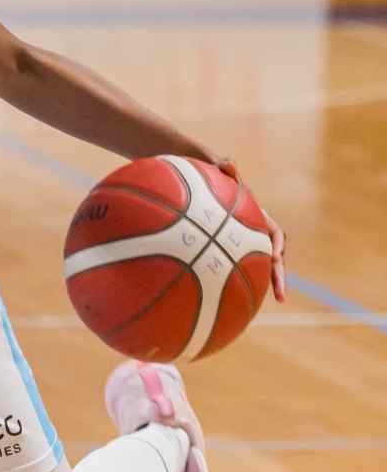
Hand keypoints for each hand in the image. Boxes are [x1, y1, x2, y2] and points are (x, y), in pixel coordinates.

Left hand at [218, 158, 286, 301]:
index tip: (275, 255)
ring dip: (262, 285)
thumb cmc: (205, 174)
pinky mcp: (226, 251)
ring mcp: (239, 242)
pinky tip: (220, 301)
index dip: (277, 244)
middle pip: (271, 257)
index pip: (274, 231)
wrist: (192, 180)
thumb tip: (229, 164)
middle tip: (280, 296)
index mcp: (254, 216)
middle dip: (277, 276)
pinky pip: (232, 268)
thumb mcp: (214, 168)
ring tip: (262, 307)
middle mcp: (251, 232)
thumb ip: (223, 167)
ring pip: (255, 266)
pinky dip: (231, 283)